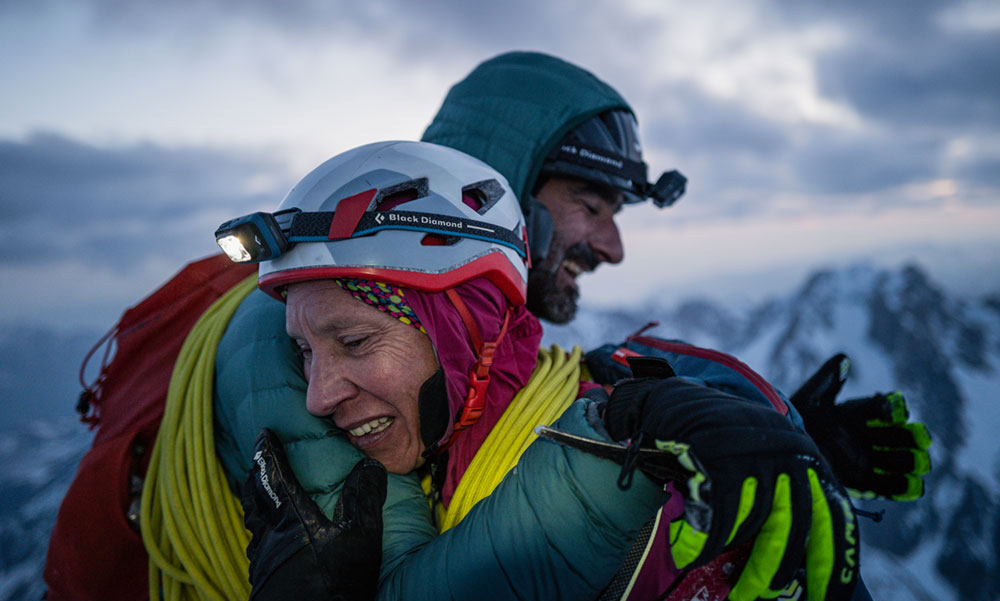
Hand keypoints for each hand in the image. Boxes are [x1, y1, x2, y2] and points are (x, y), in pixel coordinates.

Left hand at [241, 428, 386, 600]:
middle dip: (256, 475)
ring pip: (253, 522)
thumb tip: (369, 465)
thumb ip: (364, 498)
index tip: (263, 434)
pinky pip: (257, 544)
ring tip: (265, 496)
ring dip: (256, 503)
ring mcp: (262, 560)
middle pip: (254, 497)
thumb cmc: (335, 582)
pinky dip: (261, 529)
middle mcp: (269, 534)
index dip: (268, 452)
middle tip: (260, 461)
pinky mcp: (262, 580)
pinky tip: (273, 538)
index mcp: (291, 517)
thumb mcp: (360, 537)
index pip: (274, 475)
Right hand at [604, 358, 858, 600]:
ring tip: (706, 568)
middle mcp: (787, 450)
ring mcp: (753, 450)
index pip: (833, 516)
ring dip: (727, 553)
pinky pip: (716, 513)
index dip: (833, 562)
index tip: (828, 597)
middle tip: (757, 596)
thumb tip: (796, 567)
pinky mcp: (717, 453)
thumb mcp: (763, 464)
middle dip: (774, 569)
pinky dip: (699, 540)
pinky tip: (685, 553)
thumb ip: (784, 502)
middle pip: (792, 525)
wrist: (674, 403)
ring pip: (752, 521)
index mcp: (806, 457)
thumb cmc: (720, 445)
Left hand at [791, 354, 931, 500]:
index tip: (889, 413)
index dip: (893, 409)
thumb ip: (828, 378)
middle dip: (911, 438)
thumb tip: (843, 359)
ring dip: (911, 460)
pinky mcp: (862, 482)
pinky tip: (913, 485)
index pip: (886, 407)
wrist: (780, 448)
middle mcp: (867, 435)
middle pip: (900, 436)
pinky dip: (903, 486)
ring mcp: (866, 459)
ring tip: (919, 462)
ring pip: (900, 460)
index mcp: (859, 412)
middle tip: (919, 438)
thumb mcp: (810, 397)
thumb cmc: (794, 418)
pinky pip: (888, 486)